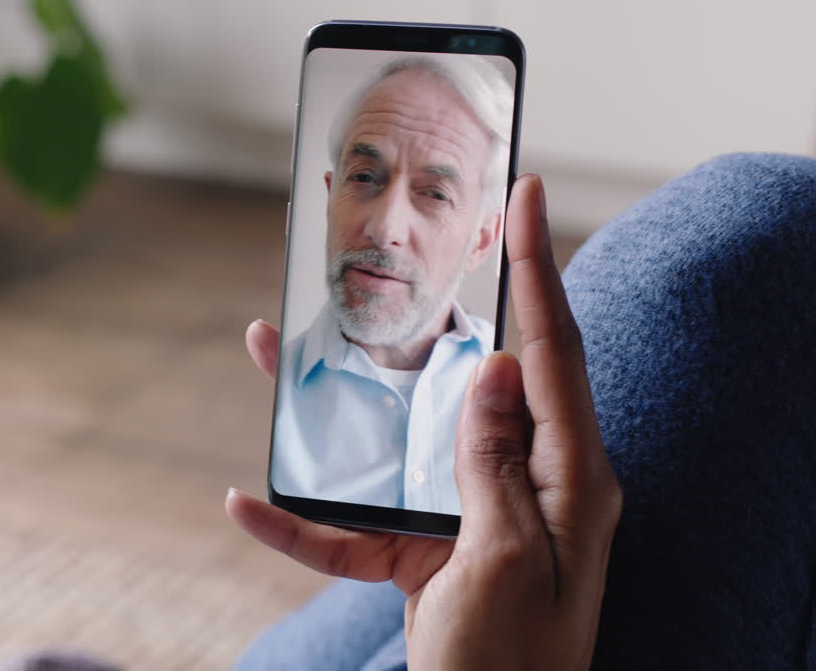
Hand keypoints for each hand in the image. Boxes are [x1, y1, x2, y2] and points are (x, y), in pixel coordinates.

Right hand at [227, 174, 621, 669]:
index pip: (552, 353)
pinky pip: (355, 527)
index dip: (537, 267)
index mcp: (567, 480)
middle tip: (374, 258)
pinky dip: (302, 521)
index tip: (528, 192)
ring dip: (332, 408)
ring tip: (273, 353)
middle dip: (410, 322)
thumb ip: (493, 467)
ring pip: (393, 442)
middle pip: (459, 382)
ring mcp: (468, 519)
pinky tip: (247, 504)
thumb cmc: (511, 670)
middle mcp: (521, 486)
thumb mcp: (505, 563)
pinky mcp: (422, 555)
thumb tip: (487, 370)